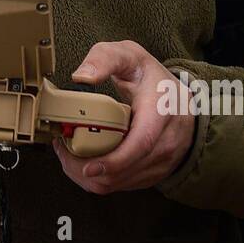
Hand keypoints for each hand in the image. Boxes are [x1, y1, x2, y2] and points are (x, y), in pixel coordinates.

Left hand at [53, 40, 195, 193]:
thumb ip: (105, 58)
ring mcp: (160, 162)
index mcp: (160, 112)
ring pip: (118, 183)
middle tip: (62, 149)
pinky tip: (83, 161)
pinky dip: (97, 178)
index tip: (88, 166)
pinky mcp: (150, 174)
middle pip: (123, 170)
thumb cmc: (152, 80)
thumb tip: (81, 76)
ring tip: (68, 155)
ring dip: (87, 176)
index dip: (114, 160)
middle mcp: (164, 142)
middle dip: (86, 168)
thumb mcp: (131, 57)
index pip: (141, 143)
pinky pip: (120, 186)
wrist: (181, 101)